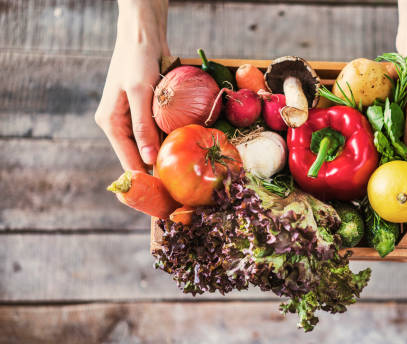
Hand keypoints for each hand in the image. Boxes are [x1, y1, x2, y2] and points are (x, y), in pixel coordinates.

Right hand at [95, 0, 169, 171]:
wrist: (143, 35)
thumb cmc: (138, 60)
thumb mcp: (141, 93)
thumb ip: (144, 127)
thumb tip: (150, 159)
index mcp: (110, 123)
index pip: (128, 161)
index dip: (145, 179)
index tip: (164, 195)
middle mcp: (118, 124)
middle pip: (138, 156)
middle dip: (158, 169)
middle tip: (179, 187)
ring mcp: (131, 118)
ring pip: (149, 145)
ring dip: (165, 154)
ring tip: (184, 172)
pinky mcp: (145, 111)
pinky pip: (157, 132)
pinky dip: (169, 138)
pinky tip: (184, 148)